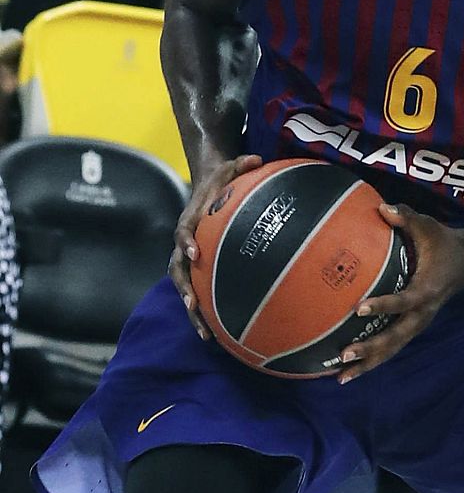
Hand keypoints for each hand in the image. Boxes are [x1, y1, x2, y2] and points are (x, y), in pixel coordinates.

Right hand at [170, 153, 263, 339]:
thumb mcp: (229, 167)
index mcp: (190, 222)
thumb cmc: (220, 181)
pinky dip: (206, 313)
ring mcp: (189, 261)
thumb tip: (257, 158)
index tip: (194, 254)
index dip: (186, 243)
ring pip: (185, 290)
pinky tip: (220, 335)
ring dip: (193, 312)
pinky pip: (199, 293)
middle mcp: (184, 245)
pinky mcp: (198, 271)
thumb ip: (241, 163)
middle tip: (193, 306)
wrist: (206, 188)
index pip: (183, 233)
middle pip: (177, 271)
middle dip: (184, 290)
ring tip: (206, 334)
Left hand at [336, 203, 463, 382]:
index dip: (384, 305)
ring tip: (341, 377)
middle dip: (372, 348)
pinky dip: (372, 360)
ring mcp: (418, 323)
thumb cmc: (443, 242)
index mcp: (427, 289)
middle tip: (345, 354)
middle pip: (397, 336)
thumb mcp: (429, 227)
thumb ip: (407, 217)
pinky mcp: (412, 327)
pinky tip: (347, 370)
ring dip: (369, 363)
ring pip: (394, 349)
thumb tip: (381, 207)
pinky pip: (392, 347)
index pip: (405, 301)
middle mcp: (423, 312)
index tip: (360, 309)